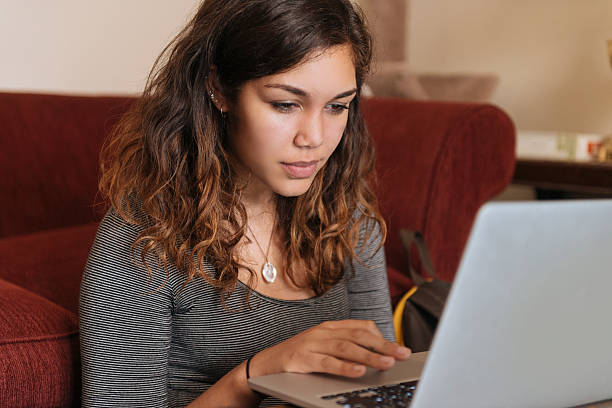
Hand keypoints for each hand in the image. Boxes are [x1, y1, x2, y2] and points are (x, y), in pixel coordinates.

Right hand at [249, 320, 410, 377]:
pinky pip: (328, 363)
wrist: (264, 365)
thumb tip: (374, 358)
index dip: (382, 337)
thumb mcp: (323, 349)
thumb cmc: (297, 359)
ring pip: (346, 348)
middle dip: (383, 345)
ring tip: (387, 363)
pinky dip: (345, 367)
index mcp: (330, 327)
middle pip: (358, 335)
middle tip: (403, 354)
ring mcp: (312, 344)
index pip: (361, 326)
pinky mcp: (302, 359)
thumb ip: (344, 350)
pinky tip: (359, 372)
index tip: (399, 348)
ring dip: (369, 356)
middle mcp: (322, 332)